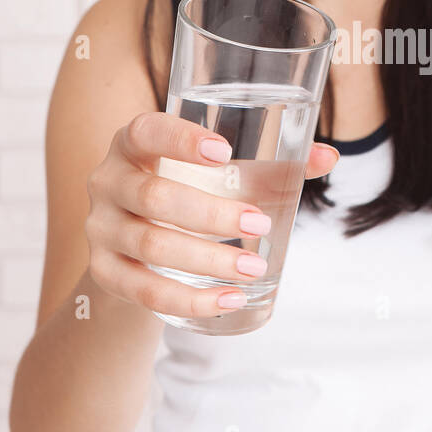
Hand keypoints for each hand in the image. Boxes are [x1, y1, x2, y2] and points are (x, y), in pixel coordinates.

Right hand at [84, 111, 338, 319]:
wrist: (140, 249)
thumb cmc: (191, 194)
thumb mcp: (224, 178)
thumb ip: (273, 167)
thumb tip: (330, 157)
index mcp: (134, 143)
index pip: (147, 132)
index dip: (180, 140)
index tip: (224, 152)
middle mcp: (108, 182)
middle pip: (154, 197)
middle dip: (211, 215)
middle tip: (260, 226)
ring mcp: (100, 229)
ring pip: (151, 246)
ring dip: (207, 260)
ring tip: (254, 269)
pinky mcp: (104, 273)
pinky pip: (144, 291)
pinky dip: (189, 299)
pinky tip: (228, 300)